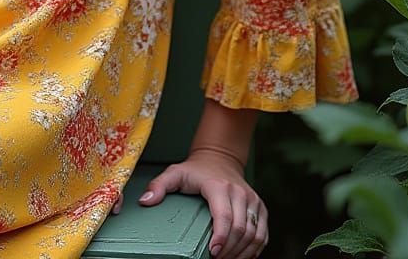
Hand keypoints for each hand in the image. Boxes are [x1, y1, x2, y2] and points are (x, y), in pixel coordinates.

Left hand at [109, 147, 267, 257]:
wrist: (219, 157)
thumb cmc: (195, 170)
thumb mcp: (175, 173)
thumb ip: (159, 185)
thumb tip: (145, 201)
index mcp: (219, 186)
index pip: (225, 218)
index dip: (221, 239)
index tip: (213, 253)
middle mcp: (240, 193)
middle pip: (241, 230)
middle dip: (229, 250)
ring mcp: (253, 200)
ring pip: (254, 235)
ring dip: (242, 252)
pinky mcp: (260, 208)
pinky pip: (262, 234)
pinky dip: (254, 249)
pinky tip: (241, 256)